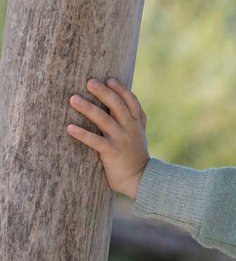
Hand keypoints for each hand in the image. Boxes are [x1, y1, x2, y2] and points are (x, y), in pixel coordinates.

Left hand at [66, 77, 149, 198]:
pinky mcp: (111, 153)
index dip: (121, 89)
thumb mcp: (139, 135)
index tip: (109, 79)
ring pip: (104, 120)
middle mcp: (129, 129)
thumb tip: (126, 100)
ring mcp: (120, 140)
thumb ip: (134, 119)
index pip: (131, 101)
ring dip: (88, 108)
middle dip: (103, 92)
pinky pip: (95, 141)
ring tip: (73, 99)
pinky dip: (82, 134)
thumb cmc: (135, 157)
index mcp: (135, 124)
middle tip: (89, 82)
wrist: (141, 180)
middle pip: (117, 105)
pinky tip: (70, 128)